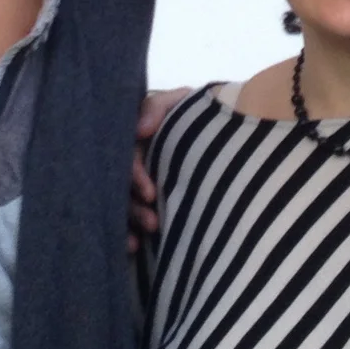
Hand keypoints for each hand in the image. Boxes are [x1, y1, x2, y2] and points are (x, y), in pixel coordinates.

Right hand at [128, 87, 190, 251]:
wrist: (227, 127)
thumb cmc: (198, 112)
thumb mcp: (180, 101)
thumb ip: (158, 107)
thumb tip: (140, 130)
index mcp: (137, 137)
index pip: (127, 158)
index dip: (135, 176)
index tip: (151, 194)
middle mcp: (135, 162)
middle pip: (122, 186)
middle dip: (134, 207)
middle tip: (153, 223)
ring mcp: (141, 183)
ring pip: (126, 204)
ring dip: (133, 221)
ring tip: (151, 232)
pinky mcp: (149, 201)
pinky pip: (131, 220)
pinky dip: (129, 234)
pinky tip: (135, 247)